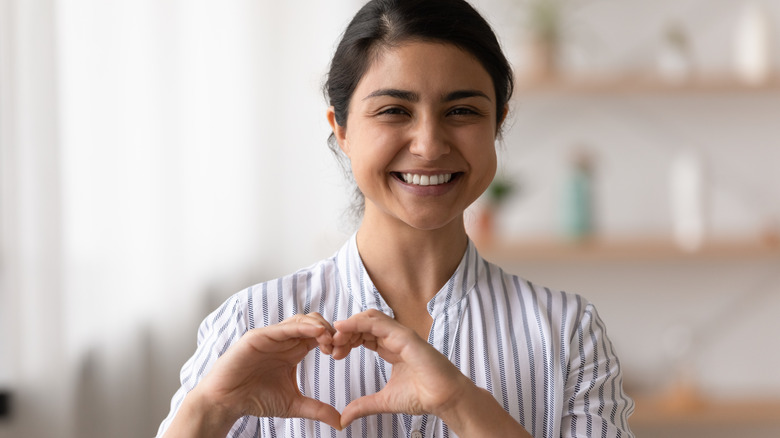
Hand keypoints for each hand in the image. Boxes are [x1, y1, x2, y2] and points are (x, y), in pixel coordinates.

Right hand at [184, 313, 341, 431]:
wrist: (227, 402)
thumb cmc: (256, 399)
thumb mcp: (293, 404)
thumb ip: (317, 410)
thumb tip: (341, 423)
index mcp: (293, 350)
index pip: (319, 336)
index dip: (333, 341)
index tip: (341, 354)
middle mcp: (284, 340)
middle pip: (313, 323)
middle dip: (329, 331)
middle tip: (338, 346)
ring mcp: (272, 336)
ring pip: (301, 320)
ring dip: (319, 327)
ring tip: (329, 341)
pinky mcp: (259, 336)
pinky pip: (284, 327)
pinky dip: (302, 327)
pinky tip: (317, 333)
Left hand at [331, 309, 470, 427]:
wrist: (444, 400)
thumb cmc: (422, 396)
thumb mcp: (384, 401)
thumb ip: (363, 406)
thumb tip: (343, 419)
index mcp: (391, 348)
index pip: (364, 335)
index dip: (347, 340)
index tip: (334, 354)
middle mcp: (395, 338)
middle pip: (364, 324)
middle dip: (345, 332)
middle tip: (331, 346)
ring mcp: (401, 335)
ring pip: (369, 318)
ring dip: (350, 325)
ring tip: (335, 337)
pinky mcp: (405, 336)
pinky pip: (379, 322)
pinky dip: (359, 322)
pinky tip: (344, 328)